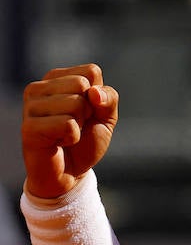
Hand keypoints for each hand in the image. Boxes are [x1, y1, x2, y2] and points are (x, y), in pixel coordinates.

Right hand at [21, 64, 119, 198]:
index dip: (99, 96)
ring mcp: (30, 106)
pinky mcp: (28, 126)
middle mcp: (39, 87)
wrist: (69, 173)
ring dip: (79, 126)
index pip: (91, 71)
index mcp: (57, 78)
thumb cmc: (86, 141)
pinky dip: (71, 138)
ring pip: (75, 104)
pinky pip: (67, 124)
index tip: (88, 112)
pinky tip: (58, 143)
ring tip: (65, 135)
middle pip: (82, 84)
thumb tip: (94, 92)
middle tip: (75, 125)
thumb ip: (108, 98)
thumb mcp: (106, 117)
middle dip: (88, 110)